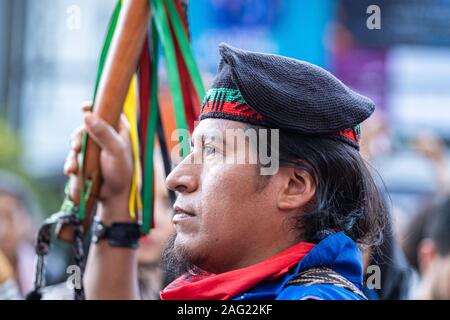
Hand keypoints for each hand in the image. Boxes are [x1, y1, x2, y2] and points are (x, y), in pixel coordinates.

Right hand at [64, 103, 133, 222]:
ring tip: (73, 167)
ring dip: (73, 153)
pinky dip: (71, 163)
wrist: (114, 195)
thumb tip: (87, 115)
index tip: (84, 107)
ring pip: (77, 142)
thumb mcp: (115, 150)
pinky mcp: (85, 160)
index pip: (106, 111)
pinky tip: (71, 171)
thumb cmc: (121, 171)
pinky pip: (73, 157)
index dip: (94, 107)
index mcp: (117, 129)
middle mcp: (104, 136)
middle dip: (78, 136)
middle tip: (76, 146)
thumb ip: (103, 133)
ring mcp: (93, 148)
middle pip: (85, 126)